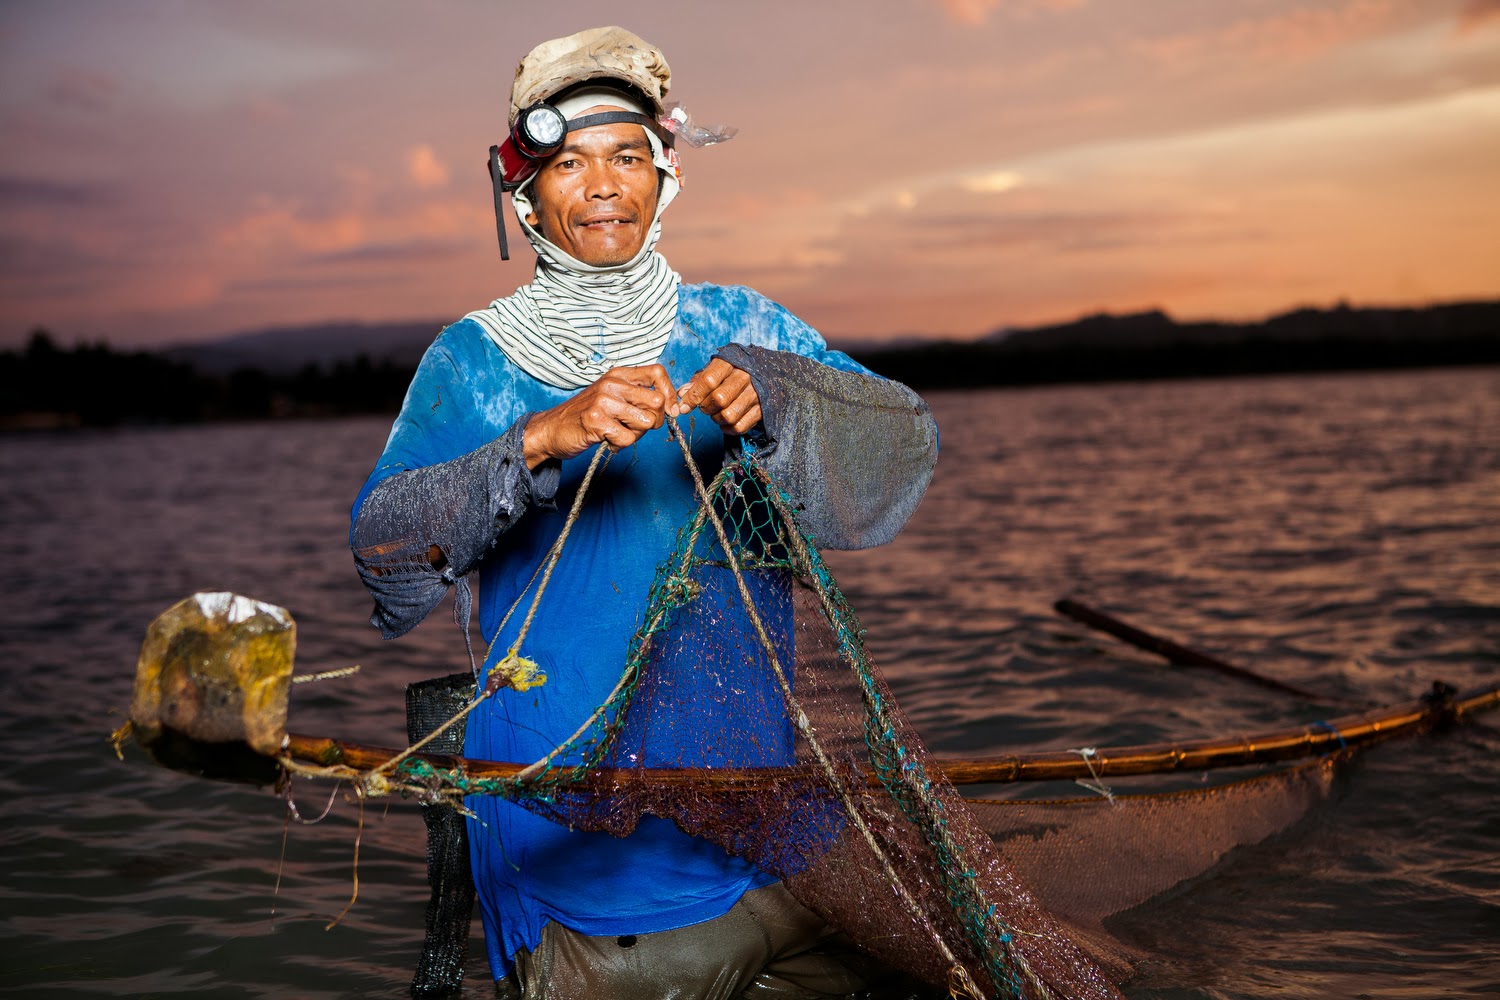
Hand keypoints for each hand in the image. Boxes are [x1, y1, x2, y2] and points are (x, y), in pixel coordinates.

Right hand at [523, 365, 676, 467]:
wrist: (551, 430)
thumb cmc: (585, 416)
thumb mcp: (611, 397)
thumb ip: (636, 397)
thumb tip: (670, 407)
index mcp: (618, 374)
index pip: (657, 372)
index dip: (670, 393)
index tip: (671, 411)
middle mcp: (612, 383)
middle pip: (657, 402)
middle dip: (653, 422)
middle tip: (635, 428)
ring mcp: (603, 400)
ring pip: (646, 422)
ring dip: (635, 435)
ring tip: (617, 433)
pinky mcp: (596, 419)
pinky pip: (628, 438)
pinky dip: (620, 445)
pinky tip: (607, 441)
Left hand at [677, 358, 760, 435]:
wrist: (770, 371)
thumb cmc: (736, 370)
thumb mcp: (717, 368)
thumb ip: (699, 380)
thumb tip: (683, 393)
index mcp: (731, 362)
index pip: (709, 380)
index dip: (693, 396)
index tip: (684, 406)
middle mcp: (746, 376)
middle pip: (719, 399)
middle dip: (706, 407)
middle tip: (705, 407)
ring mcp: (756, 394)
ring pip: (729, 415)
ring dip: (717, 419)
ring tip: (716, 413)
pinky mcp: (763, 410)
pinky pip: (740, 426)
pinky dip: (728, 429)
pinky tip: (725, 422)